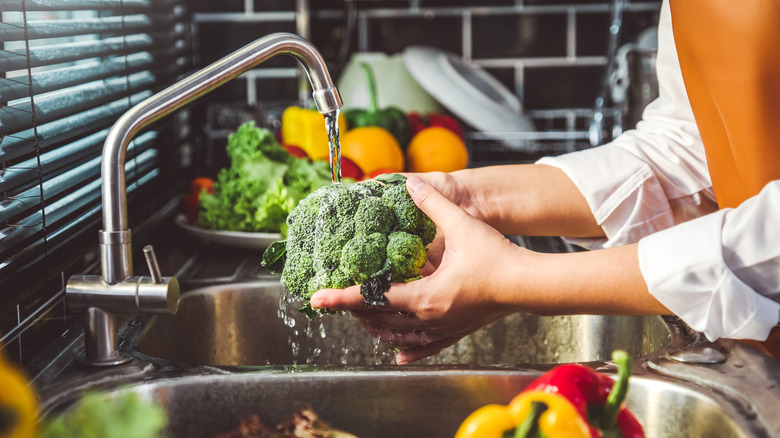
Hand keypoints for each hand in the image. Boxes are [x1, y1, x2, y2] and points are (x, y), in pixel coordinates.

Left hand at [311, 176, 528, 363]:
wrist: (528, 285)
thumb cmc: (498, 259)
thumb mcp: (461, 226)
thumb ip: (432, 204)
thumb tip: (411, 183)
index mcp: (424, 297)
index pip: (372, 297)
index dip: (341, 297)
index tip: (318, 300)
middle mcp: (428, 318)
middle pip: (380, 319)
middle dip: (356, 311)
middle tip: (337, 300)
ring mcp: (442, 329)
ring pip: (399, 336)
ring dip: (377, 328)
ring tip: (362, 319)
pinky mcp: (455, 332)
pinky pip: (425, 346)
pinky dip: (408, 349)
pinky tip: (399, 354)